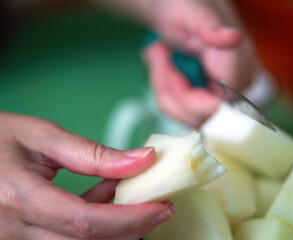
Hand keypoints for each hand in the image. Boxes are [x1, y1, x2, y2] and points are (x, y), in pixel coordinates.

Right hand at [0, 112, 173, 239]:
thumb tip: (143, 158)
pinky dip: (92, 226)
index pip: (85, 222)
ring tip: (126, 191)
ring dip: (113, 226)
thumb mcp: (41, 136)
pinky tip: (100, 196)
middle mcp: (12, 231)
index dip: (129, 219)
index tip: (162, 207)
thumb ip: (93, 153)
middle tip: (156, 205)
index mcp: (18, 197)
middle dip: (130, 228)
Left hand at [144, 0, 258, 126]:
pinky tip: (164, 68)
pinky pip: (183, 113)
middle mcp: (239, 83)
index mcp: (241, 59)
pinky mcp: (209, 101)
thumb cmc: (184, 4)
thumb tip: (234, 38)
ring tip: (159, 54)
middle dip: (170, 89)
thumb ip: (210, 24)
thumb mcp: (191, 8)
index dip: (190, 96)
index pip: (223, 102)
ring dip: (164, 88)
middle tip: (158, 52)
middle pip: (204, 116)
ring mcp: (224, 96)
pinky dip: (165, 92)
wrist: (177, 9)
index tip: (168, 66)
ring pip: (190, 118)